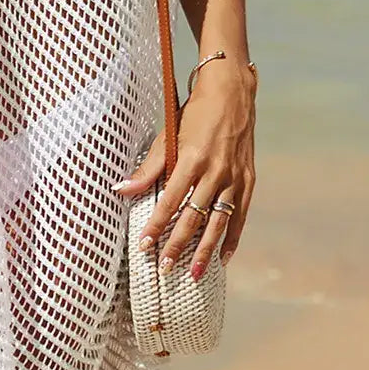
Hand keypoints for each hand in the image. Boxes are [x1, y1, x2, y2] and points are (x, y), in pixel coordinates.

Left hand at [113, 66, 256, 279]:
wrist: (232, 94)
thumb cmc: (193, 114)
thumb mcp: (167, 136)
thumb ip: (147, 168)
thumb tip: (120, 190)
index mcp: (191, 159)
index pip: (171, 201)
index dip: (157, 225)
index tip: (144, 246)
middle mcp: (215, 171)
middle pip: (195, 217)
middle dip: (179, 245)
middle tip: (165, 269)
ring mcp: (234, 177)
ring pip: (218, 222)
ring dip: (206, 251)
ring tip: (194, 274)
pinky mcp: (247, 180)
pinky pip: (239, 215)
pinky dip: (231, 238)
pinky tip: (222, 257)